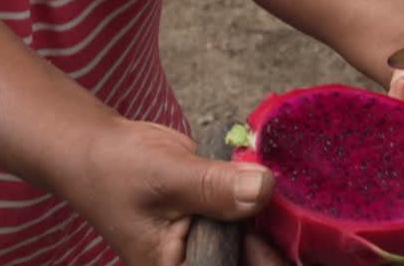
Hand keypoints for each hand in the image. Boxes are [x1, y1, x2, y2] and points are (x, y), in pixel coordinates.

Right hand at [67, 118, 279, 265]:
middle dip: (276, 234)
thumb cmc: (117, 170)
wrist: (100, 148)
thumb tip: (263, 188)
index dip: (269, 258)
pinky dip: (262, 196)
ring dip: (274, 214)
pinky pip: (249, 213)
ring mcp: (210, 240)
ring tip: (294, 192)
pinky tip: (274, 179)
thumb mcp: (168, 177)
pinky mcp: (217, 216)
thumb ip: (215, 187)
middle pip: (252, 258)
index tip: (296, 234)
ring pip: (256, 236)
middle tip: (303, 206)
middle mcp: (197, 261)